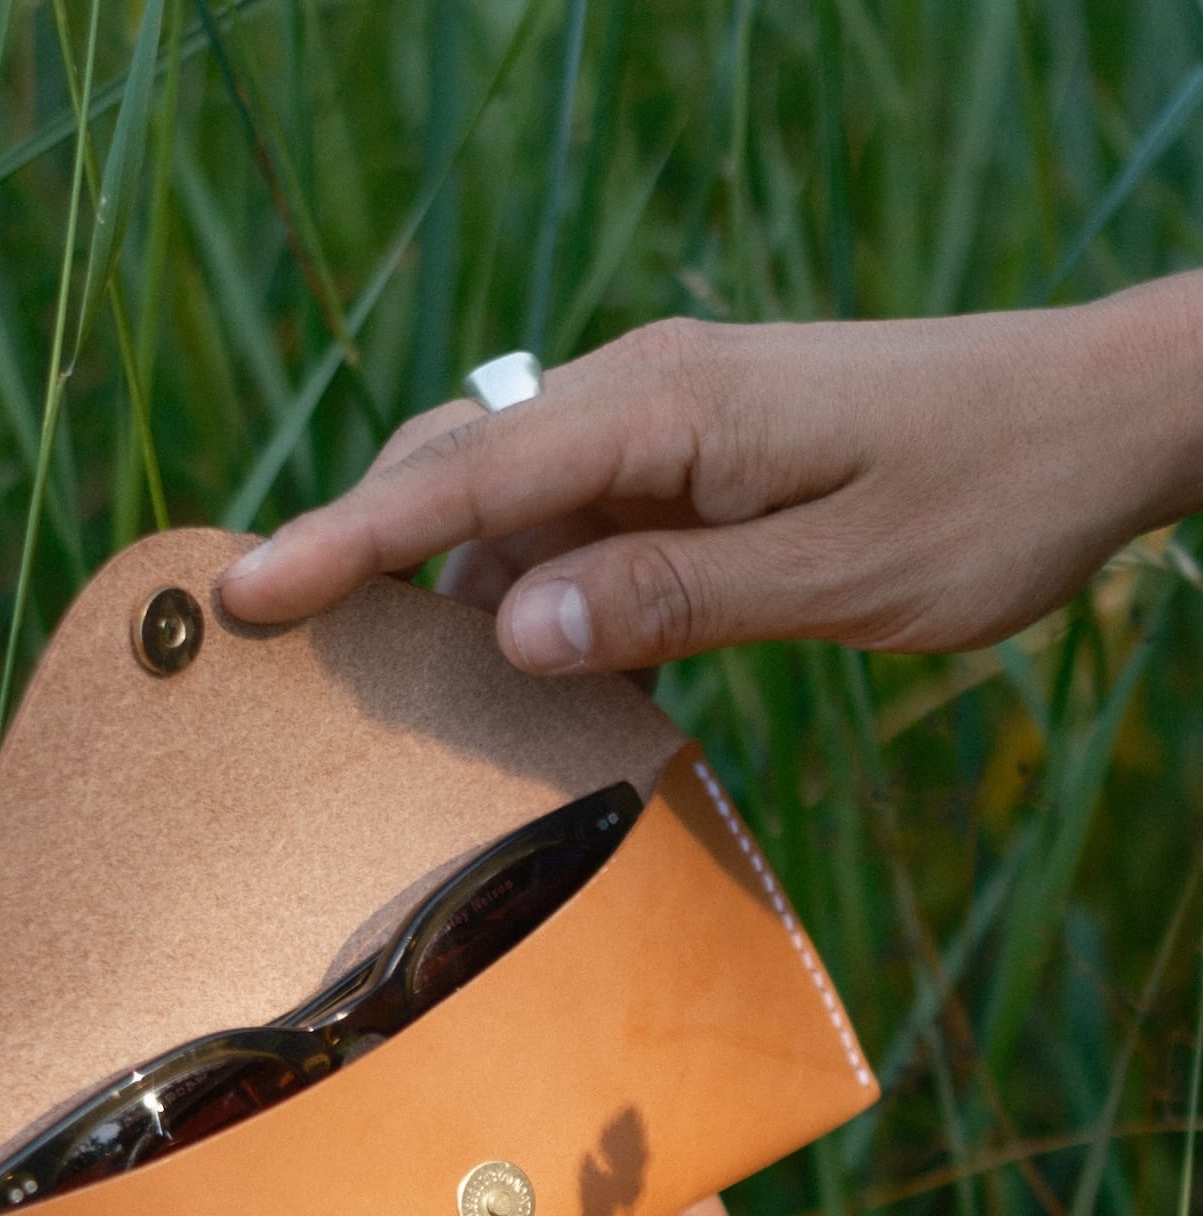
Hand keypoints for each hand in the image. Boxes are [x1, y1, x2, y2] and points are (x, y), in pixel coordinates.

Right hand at [222, 275, 1202, 671]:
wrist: (1094, 417)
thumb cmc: (987, 492)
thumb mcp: (840, 574)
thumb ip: (673, 598)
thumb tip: (512, 628)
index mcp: (666, 408)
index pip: (463, 478)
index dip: (344, 542)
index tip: (243, 596)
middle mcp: (646, 398)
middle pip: (457, 469)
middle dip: (361, 555)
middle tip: (274, 649)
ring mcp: (668, 428)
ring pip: (511, 507)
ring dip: (453, 595)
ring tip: (395, 695)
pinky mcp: (696, 465)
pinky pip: (579, 528)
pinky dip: (538, 600)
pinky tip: (535, 679)